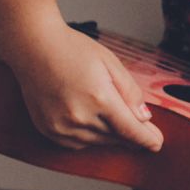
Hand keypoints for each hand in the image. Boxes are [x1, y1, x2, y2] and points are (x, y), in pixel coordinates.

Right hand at [5, 24, 163, 152]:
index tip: (157, 144)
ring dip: (111, 136)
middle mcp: (79, 116)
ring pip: (97, 142)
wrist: (32, 46)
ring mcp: (61, 126)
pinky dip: (90, 137)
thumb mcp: (110, 62)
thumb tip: (144, 118)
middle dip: (131, 135)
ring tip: (117, 121)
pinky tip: (93, 122)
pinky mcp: (48, 130)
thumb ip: (130, 92)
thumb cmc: (71, 48)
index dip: (147, 139)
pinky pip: (77, 143)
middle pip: (115, 137)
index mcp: (99, 98)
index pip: (130, 130)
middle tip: (145, 131)